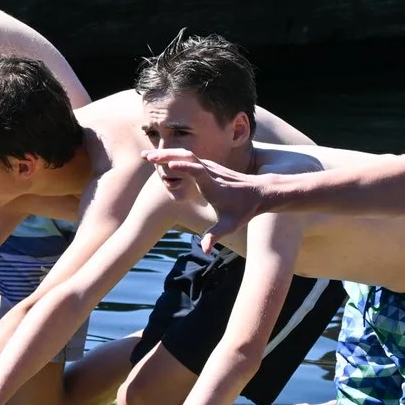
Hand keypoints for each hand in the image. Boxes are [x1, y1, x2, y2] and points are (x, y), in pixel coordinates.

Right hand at [146, 148, 266, 238]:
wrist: (259, 193)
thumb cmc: (243, 210)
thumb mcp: (229, 226)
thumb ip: (215, 236)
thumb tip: (205, 250)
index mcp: (213, 185)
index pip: (197, 171)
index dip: (184, 167)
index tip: (170, 165)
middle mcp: (210, 171)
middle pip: (187, 156)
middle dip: (166, 155)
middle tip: (146, 157)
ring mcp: (209, 166)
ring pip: (186, 154)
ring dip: (166, 154)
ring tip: (146, 156)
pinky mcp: (207, 165)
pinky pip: (188, 157)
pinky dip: (173, 155)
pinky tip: (159, 159)